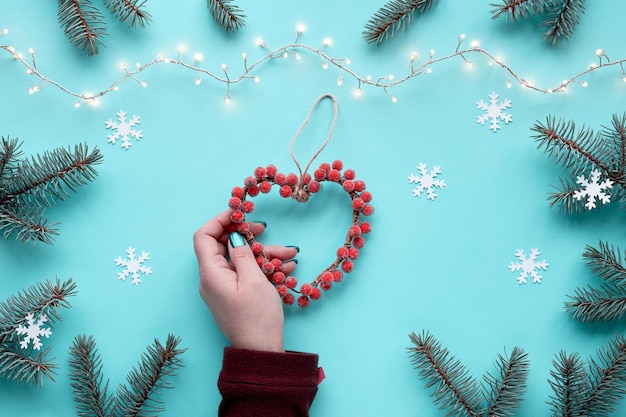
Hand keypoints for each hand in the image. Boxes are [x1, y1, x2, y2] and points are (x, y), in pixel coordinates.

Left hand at [193, 210, 297, 352]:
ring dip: (263, 253)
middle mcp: (212, 279)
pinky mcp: (234, 295)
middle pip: (224, 245)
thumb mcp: (253, 279)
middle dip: (247, 236)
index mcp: (211, 273)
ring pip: (239, 259)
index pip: (204, 236)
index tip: (240, 213)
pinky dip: (263, 267)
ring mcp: (223, 287)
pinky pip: (245, 273)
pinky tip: (286, 267)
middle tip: (265, 230)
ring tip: (289, 254)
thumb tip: (235, 234)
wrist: (261, 351)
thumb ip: (243, 252)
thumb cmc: (257, 317)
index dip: (220, 220)